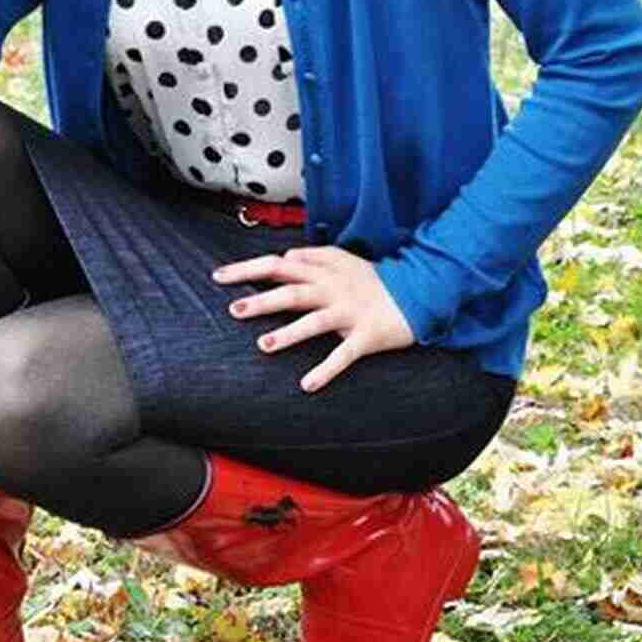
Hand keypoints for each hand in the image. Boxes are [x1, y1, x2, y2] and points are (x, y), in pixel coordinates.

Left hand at [213, 245, 415, 393]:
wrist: (422, 292)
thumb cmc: (377, 280)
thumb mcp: (346, 260)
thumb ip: (315, 257)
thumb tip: (286, 257)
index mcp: (324, 271)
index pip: (279, 265)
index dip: (248, 269)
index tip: (219, 277)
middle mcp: (333, 289)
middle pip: (292, 291)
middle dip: (262, 301)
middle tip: (234, 310)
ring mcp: (350, 313)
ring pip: (315, 321)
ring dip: (289, 333)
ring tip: (264, 345)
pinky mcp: (367, 336)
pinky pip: (344, 354)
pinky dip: (326, 369)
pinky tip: (307, 384)